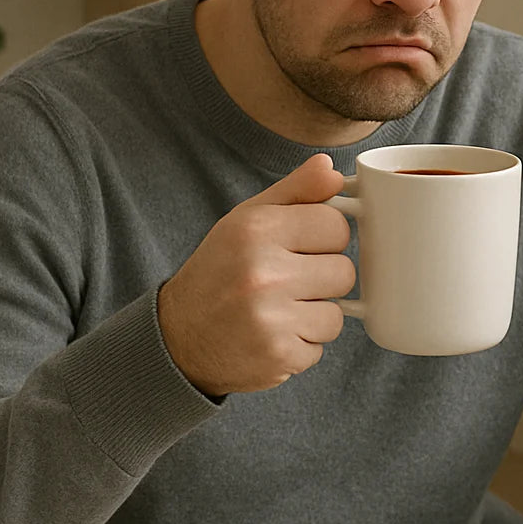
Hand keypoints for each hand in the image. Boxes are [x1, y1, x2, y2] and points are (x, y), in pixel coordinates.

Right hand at [156, 153, 353, 395]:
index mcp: (257, 229)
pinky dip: (301, 345)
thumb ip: (294, 192)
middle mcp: (264, 272)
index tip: (303, 246)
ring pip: (337, 315)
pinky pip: (320, 347)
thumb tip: (331, 168)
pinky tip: (272, 336)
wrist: (178, 338)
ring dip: (314, 316)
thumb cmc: (219, 272)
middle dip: (322, 278)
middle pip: (344, 271)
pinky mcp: (279, 355)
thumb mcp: (245, 221)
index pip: (336, 224)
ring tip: (279, 311)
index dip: (325, 237)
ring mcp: (272, 318)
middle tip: (288, 282)